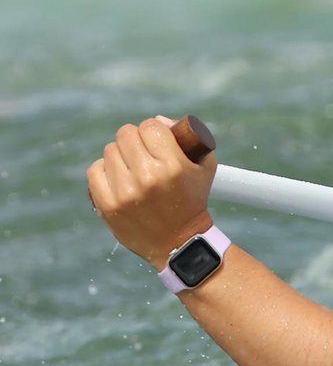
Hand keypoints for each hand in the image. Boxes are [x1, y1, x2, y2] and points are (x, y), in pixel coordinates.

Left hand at [86, 116, 218, 267]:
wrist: (181, 243)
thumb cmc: (193, 201)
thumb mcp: (204, 168)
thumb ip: (188, 138)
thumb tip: (157, 121)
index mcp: (173, 166)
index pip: (150, 126)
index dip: (153, 131)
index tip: (157, 142)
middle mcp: (147, 177)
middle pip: (126, 134)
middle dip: (135, 141)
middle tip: (142, 154)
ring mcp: (125, 192)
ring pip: (109, 151)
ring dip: (120, 157)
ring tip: (132, 171)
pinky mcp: (108, 205)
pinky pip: (95, 171)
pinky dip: (105, 173)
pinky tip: (118, 181)